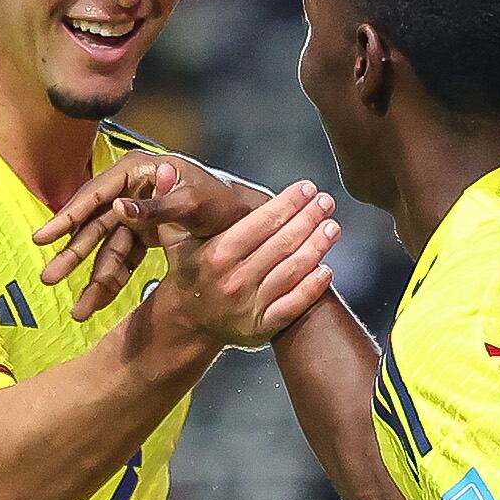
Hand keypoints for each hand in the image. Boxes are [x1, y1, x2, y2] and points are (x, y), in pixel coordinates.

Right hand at [32, 155, 269, 321]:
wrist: (251, 224)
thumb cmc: (224, 206)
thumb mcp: (193, 205)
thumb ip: (157, 208)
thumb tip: (119, 210)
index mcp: (138, 172)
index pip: (95, 195)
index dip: (67, 217)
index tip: (43, 238)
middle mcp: (132, 190)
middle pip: (94, 224)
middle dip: (72, 255)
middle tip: (48, 279)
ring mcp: (137, 213)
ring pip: (105, 248)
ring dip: (91, 279)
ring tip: (78, 312)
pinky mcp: (146, 234)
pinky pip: (122, 259)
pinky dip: (112, 282)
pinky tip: (97, 306)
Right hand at [140, 178, 341, 352]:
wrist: (188, 322)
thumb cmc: (189, 271)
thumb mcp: (174, 239)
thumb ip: (171, 203)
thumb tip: (166, 170)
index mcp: (215, 256)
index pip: (258, 224)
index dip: (286, 204)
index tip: (306, 187)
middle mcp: (233, 281)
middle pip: (280, 245)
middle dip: (308, 220)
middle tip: (327, 201)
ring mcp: (249, 307)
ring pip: (291, 272)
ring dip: (316, 248)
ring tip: (333, 227)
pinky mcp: (261, 328)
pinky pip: (293, 306)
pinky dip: (312, 288)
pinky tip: (327, 268)